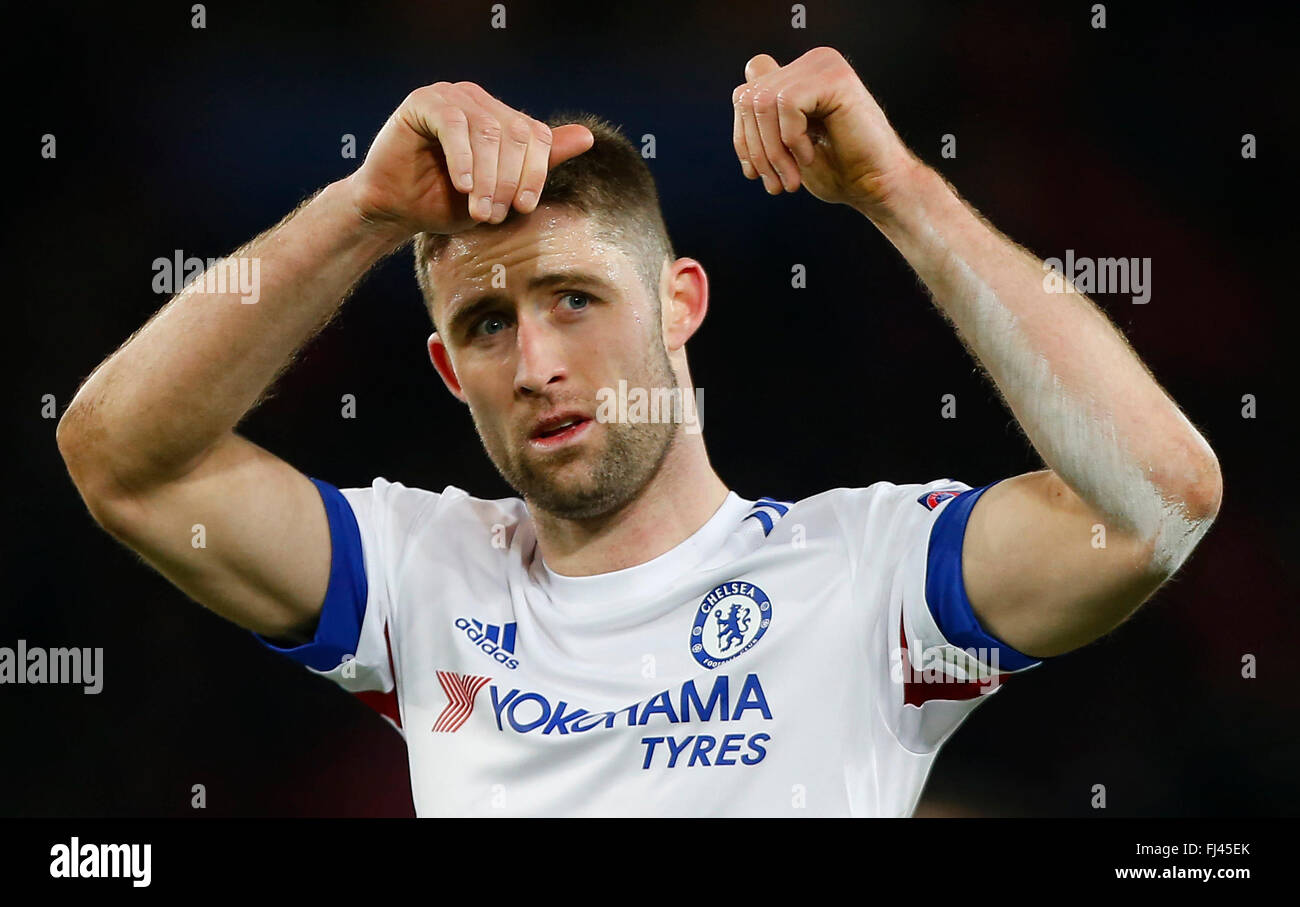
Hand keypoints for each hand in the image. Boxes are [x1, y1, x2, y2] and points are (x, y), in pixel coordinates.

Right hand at [346, 81, 593, 238]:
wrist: (395, 209)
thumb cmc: (447, 203)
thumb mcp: (500, 192)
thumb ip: (540, 164)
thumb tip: (587, 136)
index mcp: (501, 118)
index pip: (536, 135)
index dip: (535, 172)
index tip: (524, 208)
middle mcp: (479, 101)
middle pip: (515, 134)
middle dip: (510, 180)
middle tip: (496, 215)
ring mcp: (451, 96)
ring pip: (488, 132)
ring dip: (488, 177)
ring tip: (479, 210)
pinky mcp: (423, 102)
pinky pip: (454, 125)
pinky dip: (463, 158)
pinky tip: (462, 185)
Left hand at [731, 47, 917, 211]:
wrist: (875, 186)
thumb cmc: (837, 169)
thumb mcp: (786, 145)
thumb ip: (767, 116)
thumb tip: (744, 84)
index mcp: (800, 76)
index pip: (744, 95)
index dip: (743, 137)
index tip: (756, 173)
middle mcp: (812, 63)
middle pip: (748, 99)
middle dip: (756, 150)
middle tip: (776, 184)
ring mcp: (824, 66)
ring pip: (763, 102)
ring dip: (773, 151)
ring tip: (792, 178)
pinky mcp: (835, 78)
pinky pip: (787, 103)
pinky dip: (792, 138)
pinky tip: (810, 155)